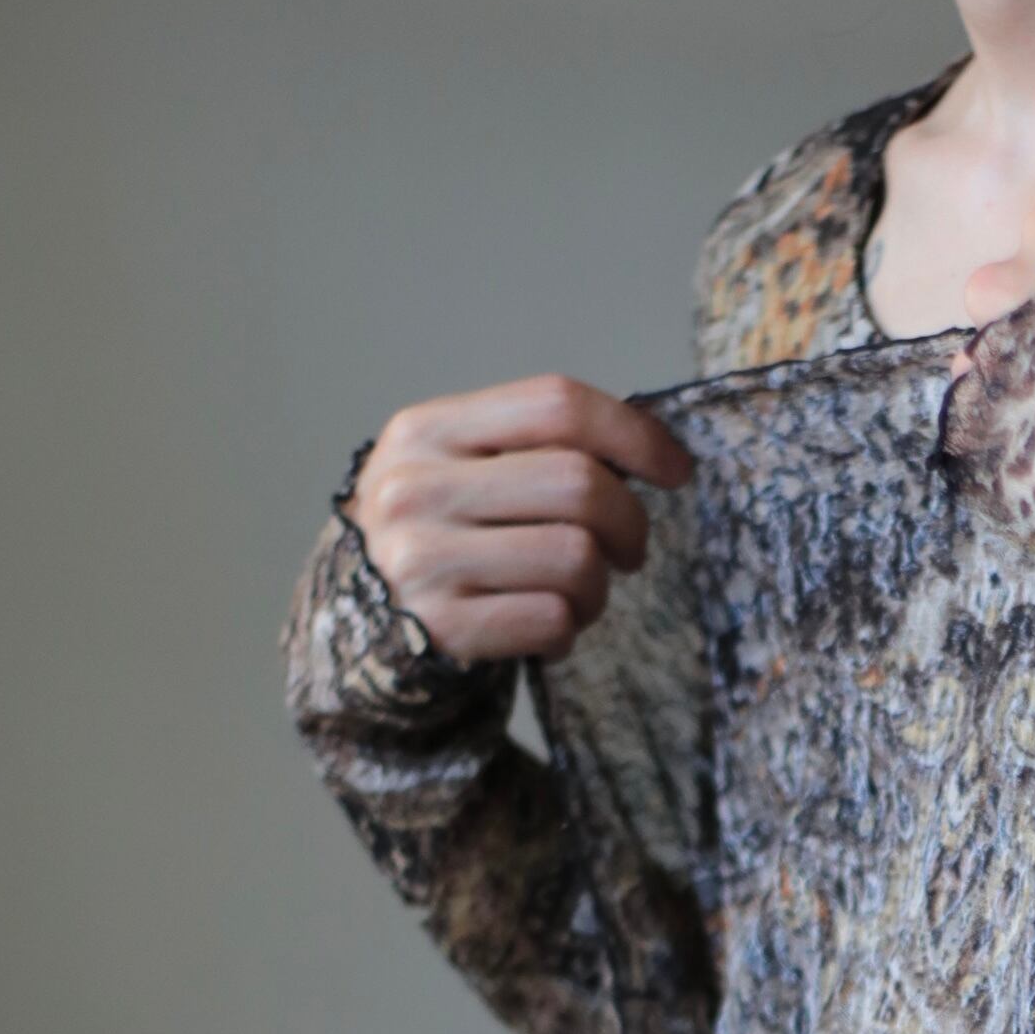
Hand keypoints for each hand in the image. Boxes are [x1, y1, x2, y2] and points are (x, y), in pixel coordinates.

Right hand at [349, 377, 689, 664]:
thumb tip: (652, 451)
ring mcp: (422, 561)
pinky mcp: (440, 628)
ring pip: (575, 559)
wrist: (359, 621)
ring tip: (577, 593)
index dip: (633, 433)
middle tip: (628, 549)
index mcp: (427, 429)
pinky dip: (568, 629)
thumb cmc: (441, 534)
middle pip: (579, 484)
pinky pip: (553, 619)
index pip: (556, 405)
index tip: (675, 469)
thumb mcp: (460, 467)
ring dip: (598, 586)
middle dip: (630, 523)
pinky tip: (546, 627)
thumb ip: (534, 447)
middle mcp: (415, 488)